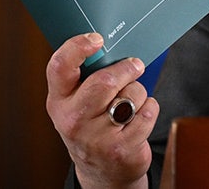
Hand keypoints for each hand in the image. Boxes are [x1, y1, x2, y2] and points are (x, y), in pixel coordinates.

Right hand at [46, 33, 156, 188]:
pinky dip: (149, 108)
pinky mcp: (121, 148)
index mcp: (59, 101)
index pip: (60, 67)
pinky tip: (138, 117)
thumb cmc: (92, 124)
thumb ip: (86, 76)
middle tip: (135, 65)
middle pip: (105, 81)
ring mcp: (96, 137)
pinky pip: (147, 111)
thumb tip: (110, 43)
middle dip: (126, 69)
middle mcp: (73, 119)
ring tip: (129, 102)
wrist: (102, 170)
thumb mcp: (77, 102)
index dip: (78, 47)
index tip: (97, 38)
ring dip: (138, 92)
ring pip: (131, 95)